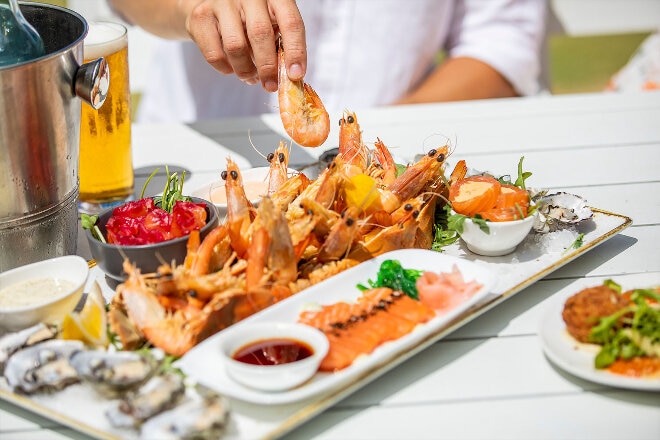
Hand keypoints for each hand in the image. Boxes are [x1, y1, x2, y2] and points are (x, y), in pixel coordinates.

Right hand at [181, 0, 305, 91]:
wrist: (213, 3)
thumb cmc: (250, 17)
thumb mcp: (271, 22)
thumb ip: (280, 43)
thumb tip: (288, 75)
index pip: (290, 22)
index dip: (296, 51)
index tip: (296, 75)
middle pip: (260, 34)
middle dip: (268, 67)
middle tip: (270, 85)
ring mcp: (222, 2)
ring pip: (235, 46)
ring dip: (245, 70)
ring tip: (251, 77)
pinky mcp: (201, 16)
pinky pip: (215, 54)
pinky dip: (226, 69)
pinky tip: (232, 68)